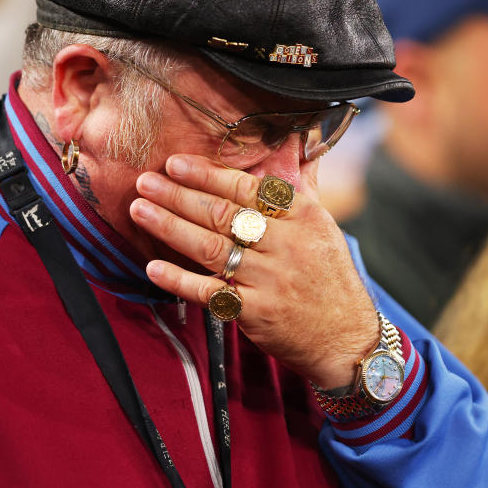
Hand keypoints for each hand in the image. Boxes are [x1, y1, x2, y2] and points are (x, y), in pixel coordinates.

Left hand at [129, 154, 378, 388]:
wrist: (346, 339)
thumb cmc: (330, 278)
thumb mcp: (323, 227)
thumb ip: (296, 191)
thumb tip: (283, 148)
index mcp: (302, 217)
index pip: (246, 188)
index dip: (207, 174)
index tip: (175, 164)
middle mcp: (286, 245)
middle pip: (222, 214)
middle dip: (178, 195)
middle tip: (146, 181)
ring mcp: (270, 280)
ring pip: (211, 248)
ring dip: (170, 227)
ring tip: (140, 210)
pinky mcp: (256, 313)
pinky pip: (210, 292)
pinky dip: (179, 279)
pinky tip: (153, 267)